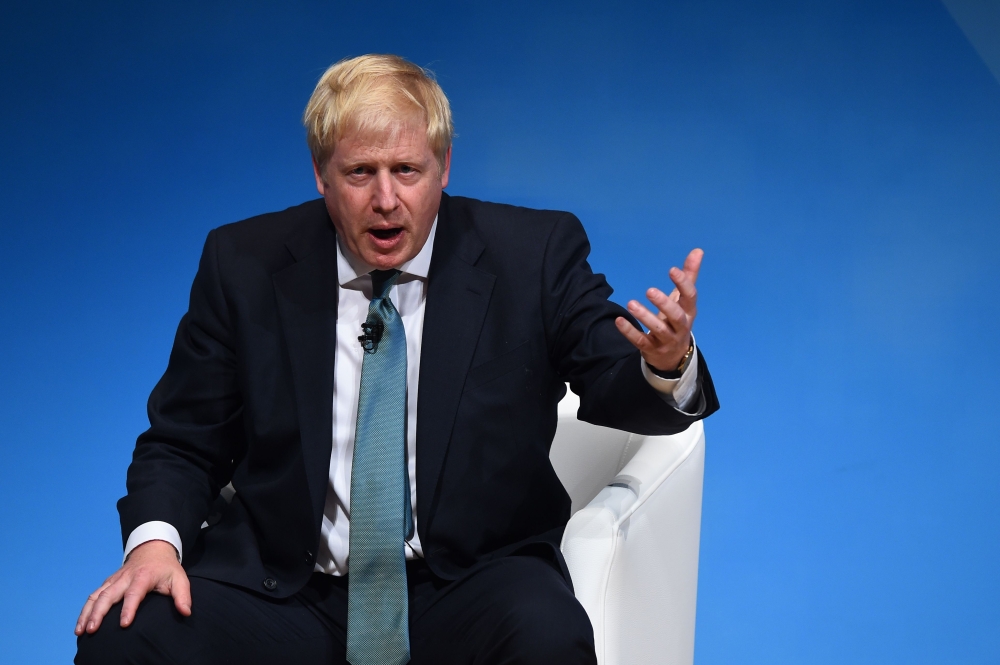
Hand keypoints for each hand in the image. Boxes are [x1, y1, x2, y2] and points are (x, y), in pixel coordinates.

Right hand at [75, 539, 190, 635]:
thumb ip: (182, 595)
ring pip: (96, 595)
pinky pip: (93, 595)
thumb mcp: (179, 578)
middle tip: (92, 630)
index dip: (129, 608)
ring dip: (87, 613)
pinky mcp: (108, 583)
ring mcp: (114, 580)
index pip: (134, 593)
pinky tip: (81, 624)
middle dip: (99, 613)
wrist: (153, 548)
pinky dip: (85, 609)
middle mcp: (125, 578)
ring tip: (81, 631)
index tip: (124, 624)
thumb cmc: (166, 567)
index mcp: (143, 576)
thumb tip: (185, 612)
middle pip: (108, 595)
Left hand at [615, 248, 701, 371]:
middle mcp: (680, 327)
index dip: (683, 284)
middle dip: (664, 304)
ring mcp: (666, 340)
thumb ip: (689, 276)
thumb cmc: (678, 320)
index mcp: (689, 312)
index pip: (690, 297)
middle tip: (649, 290)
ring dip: (645, 317)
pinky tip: (619, 321)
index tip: (672, 269)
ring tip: (631, 303)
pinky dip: (630, 332)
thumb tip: (697, 250)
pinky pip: (640, 341)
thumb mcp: (684, 300)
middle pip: (676, 317)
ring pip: (658, 329)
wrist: (674, 356)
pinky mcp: (652, 349)